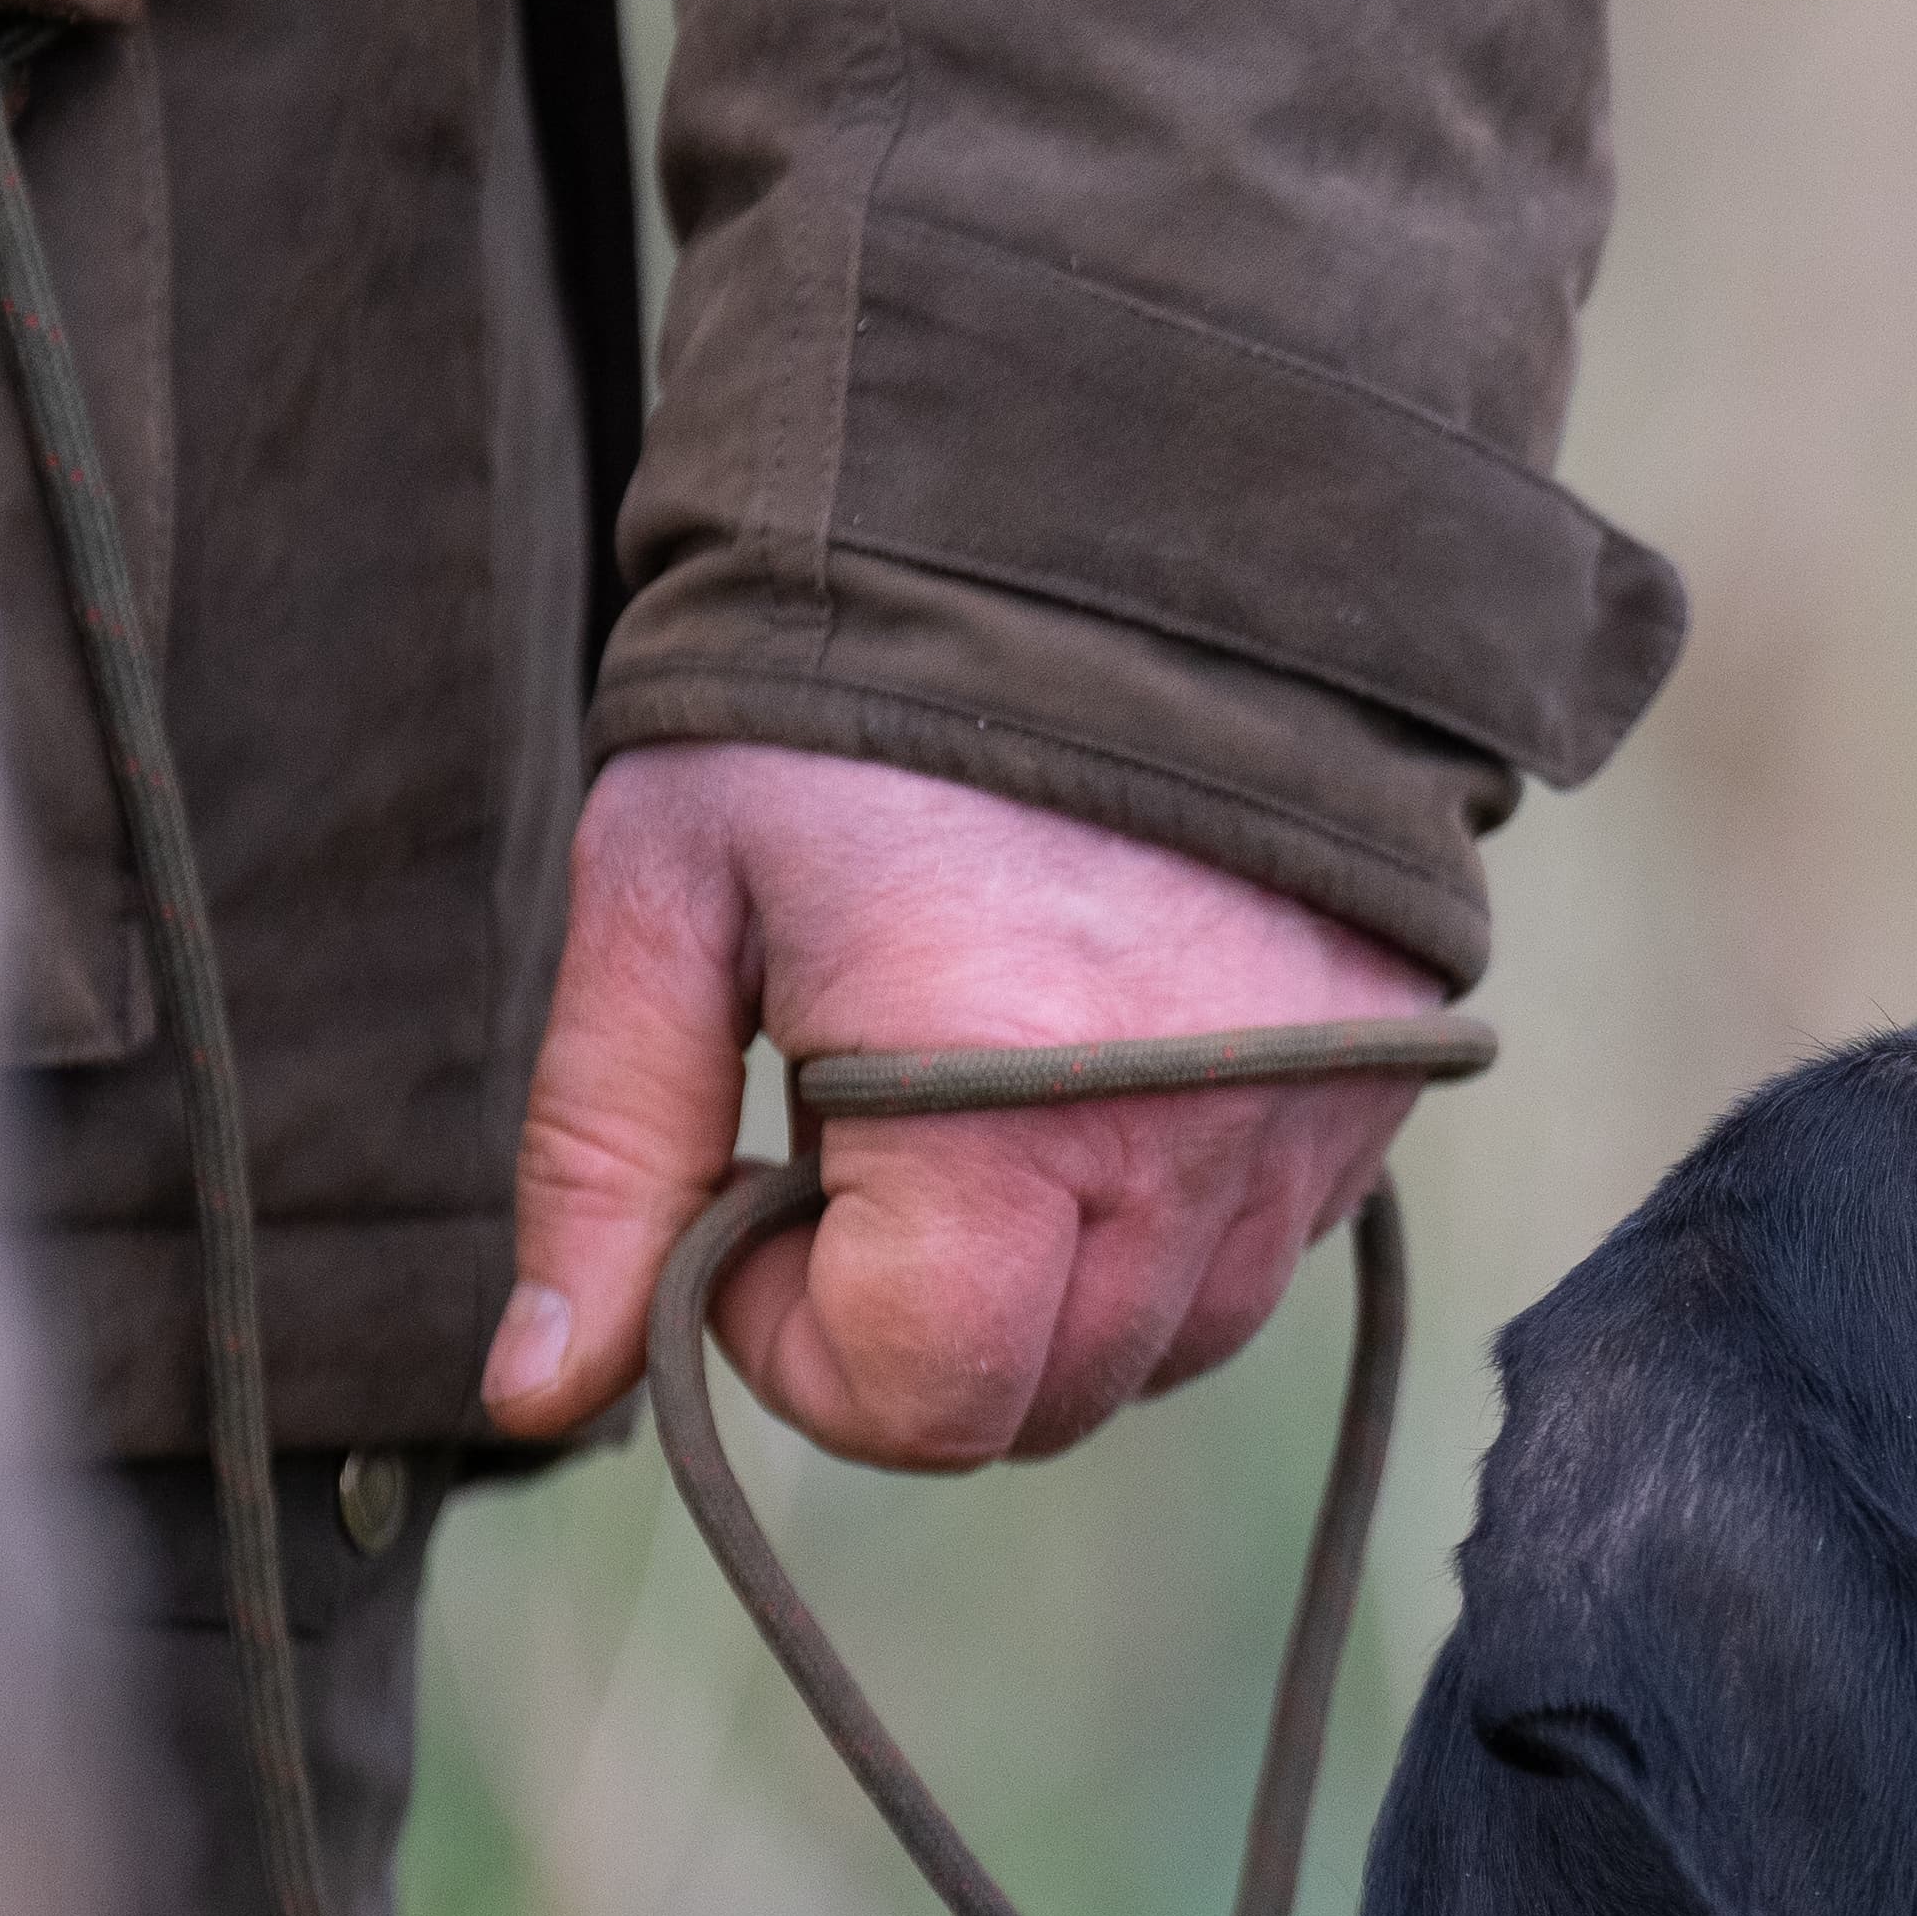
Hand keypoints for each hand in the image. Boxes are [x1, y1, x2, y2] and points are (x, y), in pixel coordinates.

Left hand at [486, 742, 1441, 1467]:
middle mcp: (1188, 1154)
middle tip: (852, 1142)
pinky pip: (1261, 1255)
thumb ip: (600, 1150)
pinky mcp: (1380, 1095)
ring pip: (1165, 1349)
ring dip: (1048, 1287)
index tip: (755, 1192)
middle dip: (918, 1325)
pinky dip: (1163, 1220)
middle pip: (1044, 1404)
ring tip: (980, 1097)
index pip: (918, 1401)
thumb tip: (537, 1393)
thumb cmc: (861, 690)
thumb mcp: (671, 888)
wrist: (1126, 511)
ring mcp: (1305, 1133)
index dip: (792, 1343)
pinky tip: (1094, 1070)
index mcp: (1002, 1112)